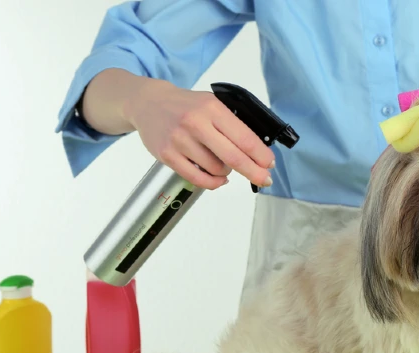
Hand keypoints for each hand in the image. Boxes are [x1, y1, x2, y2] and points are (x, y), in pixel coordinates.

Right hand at [124, 79, 274, 189]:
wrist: (149, 103)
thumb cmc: (187, 106)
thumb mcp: (212, 104)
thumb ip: (232, 124)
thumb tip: (257, 152)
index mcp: (212, 109)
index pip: (244, 138)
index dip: (261, 155)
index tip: (269, 164)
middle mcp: (195, 123)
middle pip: (234, 158)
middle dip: (254, 172)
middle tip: (265, 179)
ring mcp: (179, 140)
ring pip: (216, 170)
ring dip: (227, 173)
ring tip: (223, 163)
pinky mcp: (167, 155)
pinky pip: (198, 179)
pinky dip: (213, 183)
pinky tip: (218, 179)